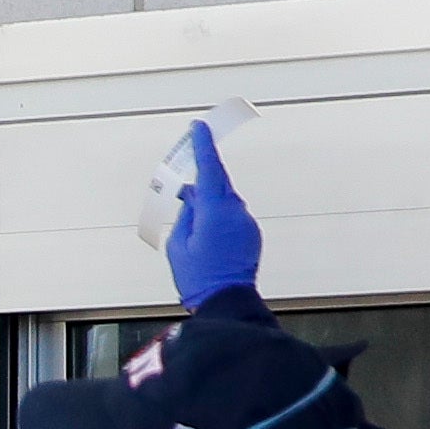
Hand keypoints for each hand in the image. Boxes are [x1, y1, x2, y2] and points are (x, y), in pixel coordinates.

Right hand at [166, 120, 262, 306]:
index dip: (204, 146)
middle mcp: (235, 211)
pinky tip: (206, 236)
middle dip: (202, 178)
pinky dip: (218, 218)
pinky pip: (232, 216)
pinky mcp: (251, 233)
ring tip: (192, 225)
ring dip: (208, 204)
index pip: (210, 169)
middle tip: (186, 178)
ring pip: (224, 201)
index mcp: (215, 210)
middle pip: (218, 184)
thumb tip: (192, 198)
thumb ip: (187, 214)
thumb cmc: (199, 277)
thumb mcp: (179, 244)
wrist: (227, 300)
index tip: (200, 128)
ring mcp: (246, 222)